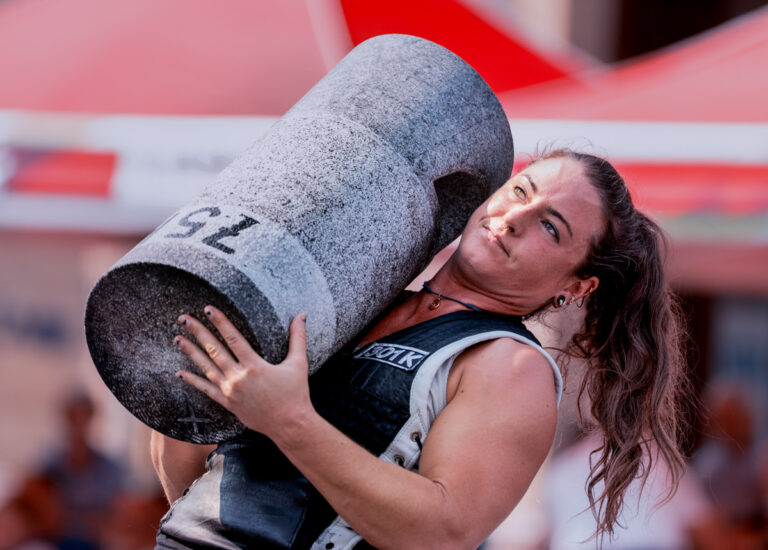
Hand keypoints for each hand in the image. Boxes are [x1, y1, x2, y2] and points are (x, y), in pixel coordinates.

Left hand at [174, 306, 313, 439]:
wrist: (290, 425)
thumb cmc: (296, 394)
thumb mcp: (299, 363)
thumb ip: (297, 338)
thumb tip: (301, 315)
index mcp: (254, 365)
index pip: (233, 338)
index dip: (220, 322)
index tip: (208, 309)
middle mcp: (239, 377)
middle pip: (214, 350)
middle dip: (198, 332)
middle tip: (184, 318)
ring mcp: (231, 391)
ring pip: (206, 368)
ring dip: (191, 352)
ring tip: (177, 339)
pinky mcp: (228, 404)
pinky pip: (207, 390)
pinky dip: (193, 381)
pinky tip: (180, 373)